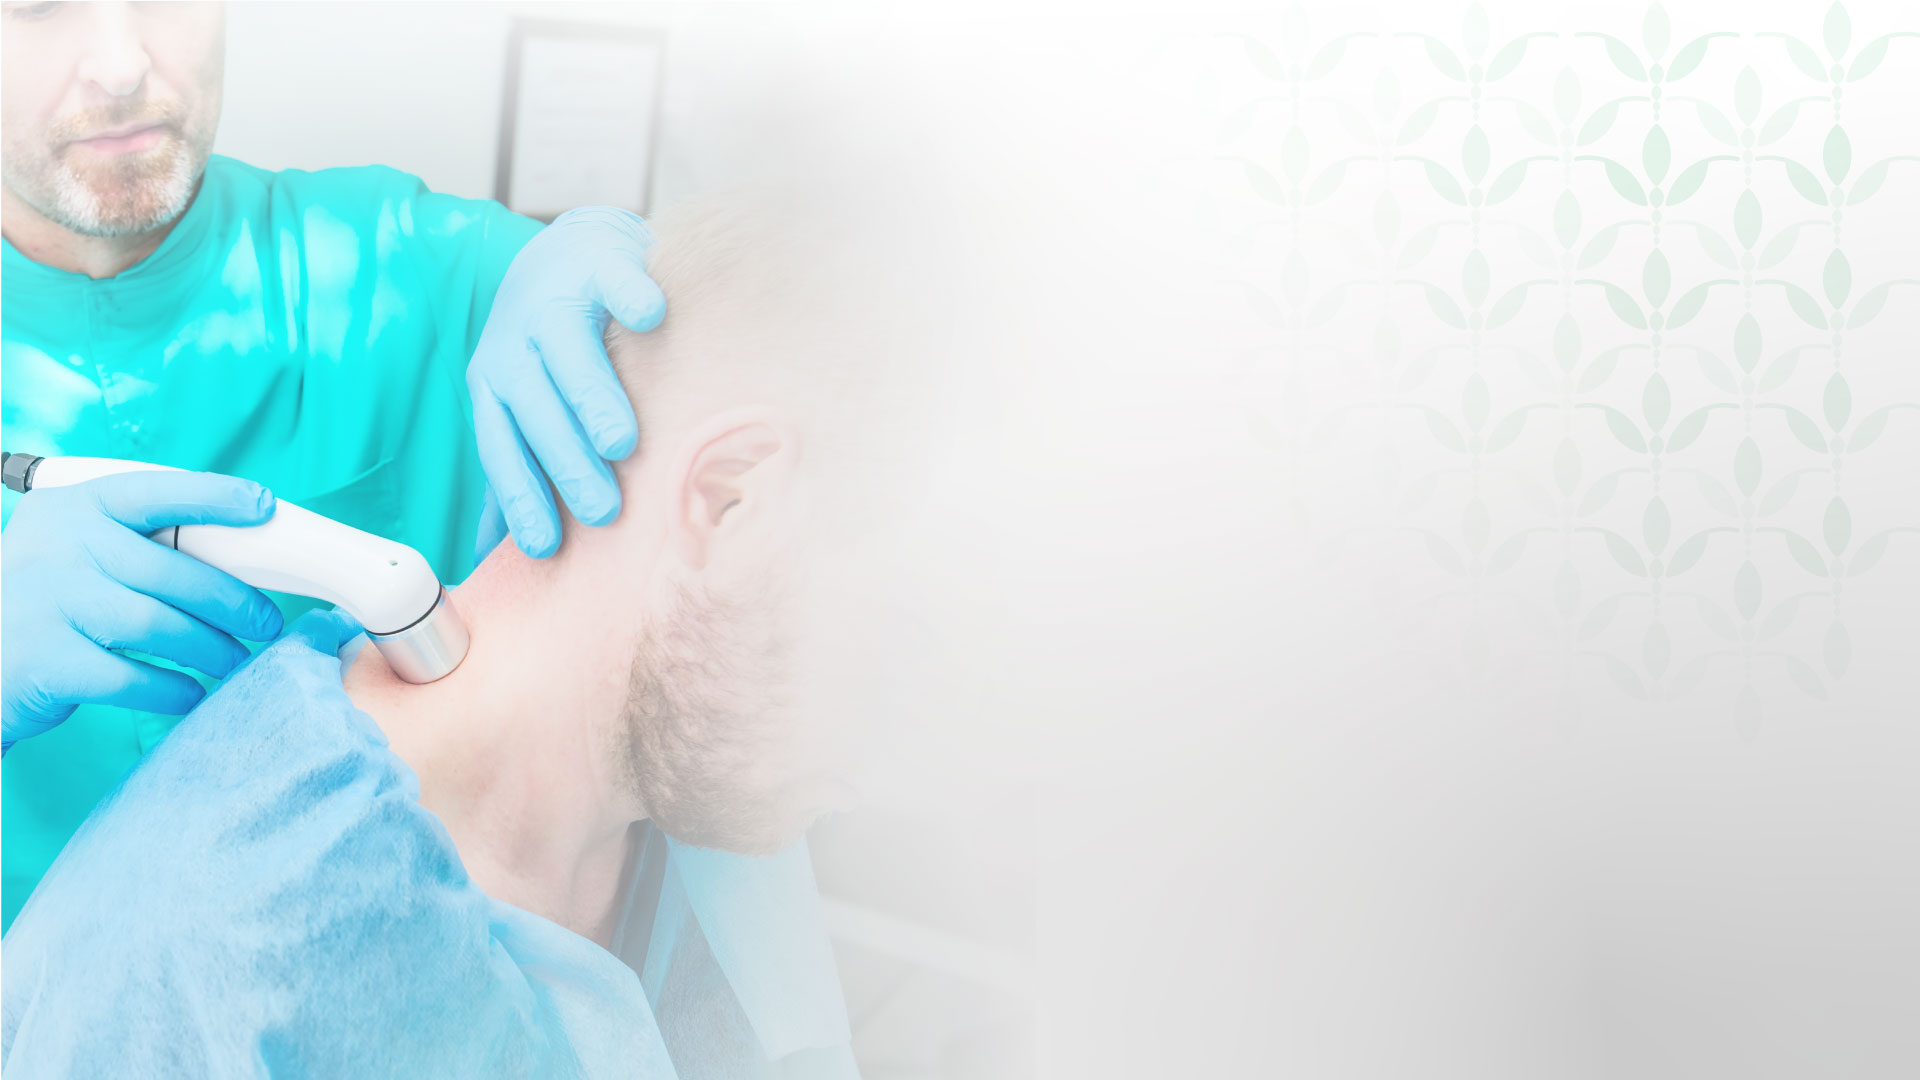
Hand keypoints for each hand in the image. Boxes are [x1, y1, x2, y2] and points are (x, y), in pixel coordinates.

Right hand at [1, 471, 285, 750]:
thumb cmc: (44, 604)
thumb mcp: (73, 554)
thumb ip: (134, 547)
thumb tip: (234, 561)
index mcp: (73, 508)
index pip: (153, 492)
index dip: (213, 497)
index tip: (263, 505)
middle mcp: (59, 546)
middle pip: (173, 573)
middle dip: (233, 601)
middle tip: (265, 622)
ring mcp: (48, 601)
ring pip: (160, 626)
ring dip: (211, 648)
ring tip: (234, 660)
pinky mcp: (46, 660)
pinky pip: (133, 677)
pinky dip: (171, 688)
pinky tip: (189, 692)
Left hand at [468, 206, 666, 559]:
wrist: (573, 252)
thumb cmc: (554, 348)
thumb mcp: (523, 404)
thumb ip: (520, 466)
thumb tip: (491, 553)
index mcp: (495, 383)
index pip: (501, 445)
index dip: (521, 497)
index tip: (547, 546)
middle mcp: (515, 341)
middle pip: (533, 405)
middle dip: (564, 460)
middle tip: (602, 510)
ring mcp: (555, 298)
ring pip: (567, 350)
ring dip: (592, 397)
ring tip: (621, 443)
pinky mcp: (599, 262)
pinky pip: (614, 281)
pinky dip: (631, 296)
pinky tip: (652, 316)